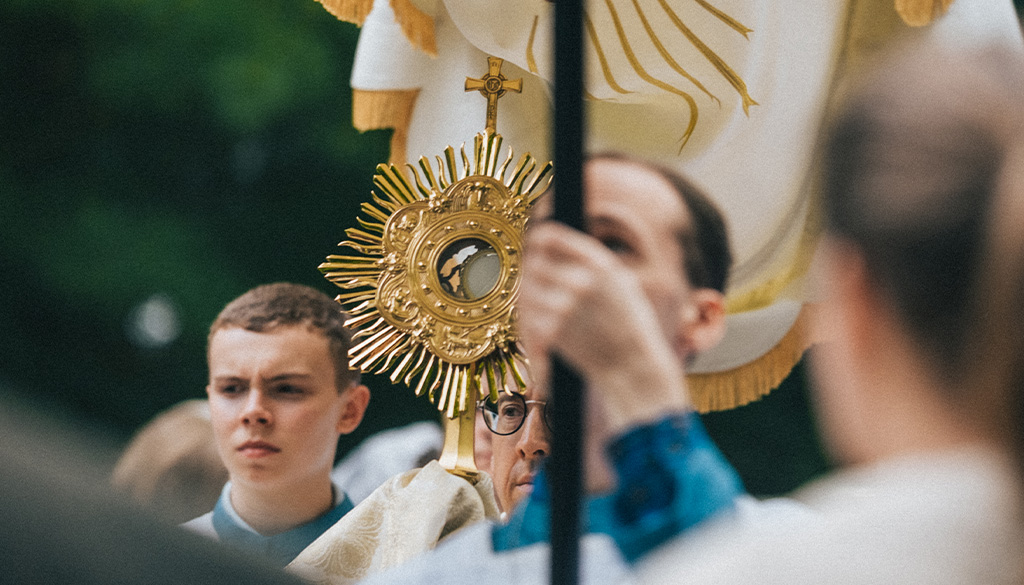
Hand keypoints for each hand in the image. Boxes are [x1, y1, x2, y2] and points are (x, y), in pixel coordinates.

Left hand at [519, 221, 690, 437]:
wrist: (632, 368)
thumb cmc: (631, 327)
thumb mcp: (623, 283)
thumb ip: (593, 263)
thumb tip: (561, 246)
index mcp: (599, 264)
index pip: (549, 236)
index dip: (537, 239)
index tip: (535, 243)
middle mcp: (579, 282)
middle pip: (532, 262)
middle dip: (532, 268)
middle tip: (536, 276)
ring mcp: (563, 307)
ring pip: (525, 289)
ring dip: (529, 294)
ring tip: (542, 301)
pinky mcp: (551, 331)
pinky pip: (528, 316)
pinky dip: (531, 318)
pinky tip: (543, 321)